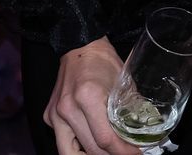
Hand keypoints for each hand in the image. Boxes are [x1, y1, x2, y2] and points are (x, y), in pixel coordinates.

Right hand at [44, 36, 137, 154]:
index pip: (105, 140)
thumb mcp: (123, 85)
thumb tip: (142, 135)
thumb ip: (131, 111)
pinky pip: (63, 141)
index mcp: (88, 97)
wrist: (80, 47)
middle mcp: (68, 108)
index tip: (135, 153)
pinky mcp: (49, 116)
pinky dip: (78, 146)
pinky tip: (91, 142)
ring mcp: (55, 114)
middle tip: (124, 153)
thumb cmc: (103, 62)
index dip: (123, 152)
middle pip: (90, 150)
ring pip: (69, 153)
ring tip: (106, 152)